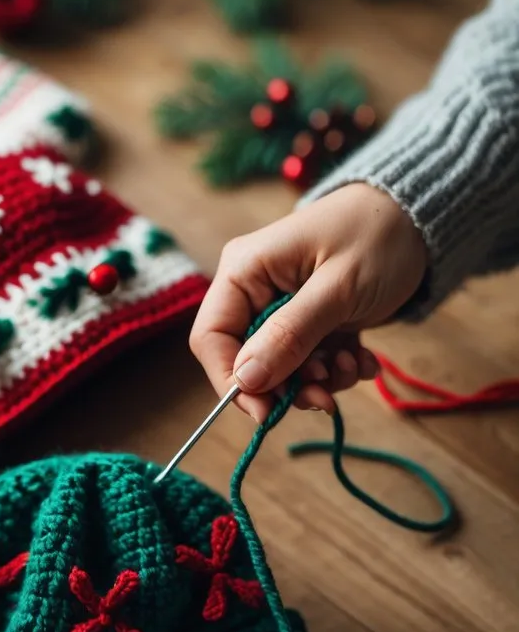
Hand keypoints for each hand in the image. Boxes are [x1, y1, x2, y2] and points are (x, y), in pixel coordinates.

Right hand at [189, 183, 427, 421]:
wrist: (420, 219)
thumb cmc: (377, 236)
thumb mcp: (336, 289)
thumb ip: (290, 335)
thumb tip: (245, 380)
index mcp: (244, 271)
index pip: (211, 337)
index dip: (231, 380)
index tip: (268, 412)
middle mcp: (255, 291)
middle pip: (247, 360)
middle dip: (286, 384)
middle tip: (325, 397)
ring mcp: (283, 308)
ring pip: (281, 369)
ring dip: (319, 380)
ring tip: (352, 364)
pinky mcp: (310, 322)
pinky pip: (310, 362)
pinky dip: (336, 369)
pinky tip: (363, 358)